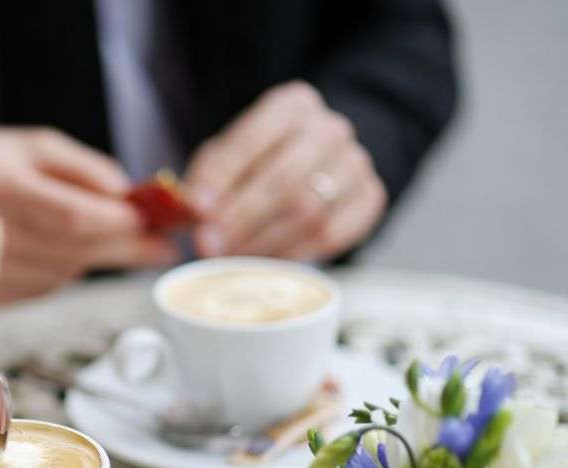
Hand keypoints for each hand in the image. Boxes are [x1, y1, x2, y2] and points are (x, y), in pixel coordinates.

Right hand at [0, 127, 177, 303]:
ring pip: (65, 273)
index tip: (155, 222)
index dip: (119, 224)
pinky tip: (64, 251)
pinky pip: (45, 286)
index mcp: (3, 187)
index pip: (74, 217)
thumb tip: (127, 193)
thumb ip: (81, 167)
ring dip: (96, 259)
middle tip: (165, 246)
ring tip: (116, 240)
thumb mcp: (30, 144)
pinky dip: (66, 270)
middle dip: (127, 248)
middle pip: (76, 252)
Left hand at [186, 82, 387, 260]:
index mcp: (292, 106)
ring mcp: (355, 163)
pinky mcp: (370, 198)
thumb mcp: (226, 158)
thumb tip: (196, 208)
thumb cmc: (261, 162)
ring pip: (310, 211)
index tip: (199, 212)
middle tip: (210, 245)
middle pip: (285, 180)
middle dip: (242, 218)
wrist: (317, 166)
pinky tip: (267, 261)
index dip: (223, 180)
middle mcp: (331, 129)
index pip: (253, 139)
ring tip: (232, 257)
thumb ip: (208, 179)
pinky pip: (332, 234)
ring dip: (264, 242)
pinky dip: (294, 253)